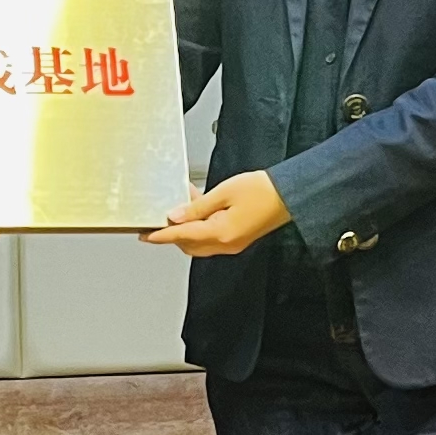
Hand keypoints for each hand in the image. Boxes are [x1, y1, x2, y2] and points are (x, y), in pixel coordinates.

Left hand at [142, 170, 291, 256]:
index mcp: (221, 234)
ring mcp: (233, 243)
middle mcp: (227, 244)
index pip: (182, 236)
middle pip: (189, 243)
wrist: (290, 194)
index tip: (146, 235)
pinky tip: (199, 207)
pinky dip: (200, 225)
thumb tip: (175, 216)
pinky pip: (211, 236)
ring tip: (182, 205)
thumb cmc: (263, 190)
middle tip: (161, 216)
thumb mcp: (223, 193)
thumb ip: (197, 207)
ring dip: (187, 227)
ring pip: (199, 241)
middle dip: (173, 232)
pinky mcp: (238, 238)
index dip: (161, 235)